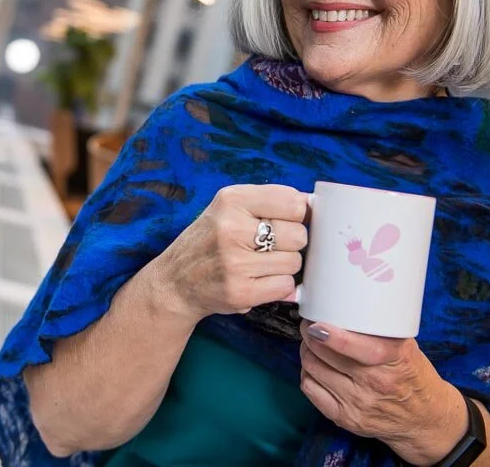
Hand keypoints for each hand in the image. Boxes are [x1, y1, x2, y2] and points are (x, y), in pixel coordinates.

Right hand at [152, 185, 307, 321]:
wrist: (174, 281)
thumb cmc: (210, 241)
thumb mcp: (229, 208)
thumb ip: (269, 202)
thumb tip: (315, 205)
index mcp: (232, 199)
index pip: (293, 202)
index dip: (297, 215)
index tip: (286, 221)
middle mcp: (231, 227)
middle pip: (298, 234)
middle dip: (292, 243)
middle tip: (271, 247)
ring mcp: (235, 262)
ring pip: (294, 262)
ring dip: (285, 266)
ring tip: (261, 264)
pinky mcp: (240, 291)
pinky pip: (286, 286)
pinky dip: (279, 286)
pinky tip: (259, 280)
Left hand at [299, 321, 467, 464]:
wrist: (426, 419)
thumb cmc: (413, 375)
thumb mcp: (407, 347)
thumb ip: (380, 329)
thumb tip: (343, 305)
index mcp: (394, 360)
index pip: (354, 346)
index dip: (329, 334)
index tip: (316, 323)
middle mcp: (374, 384)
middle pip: (323, 354)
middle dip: (310, 335)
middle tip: (310, 325)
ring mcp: (358, 404)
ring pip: (313, 369)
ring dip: (307, 352)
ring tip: (313, 344)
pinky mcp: (345, 418)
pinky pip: (310, 390)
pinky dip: (308, 374)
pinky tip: (316, 366)